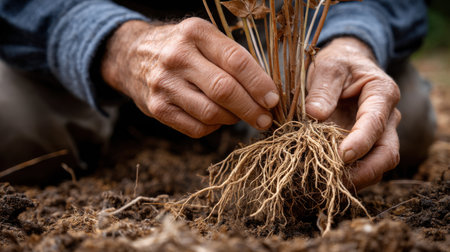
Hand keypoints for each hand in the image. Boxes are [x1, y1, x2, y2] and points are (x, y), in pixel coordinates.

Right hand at [101, 18, 278, 137]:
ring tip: (241, 117)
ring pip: (211, 113)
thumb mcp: (204, 39)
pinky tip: (217, 119)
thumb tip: (265, 92)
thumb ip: (232, 59)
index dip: (259, 83)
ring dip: (233, 119)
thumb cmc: (181, 48)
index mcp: (196, 33)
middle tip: (265, 120)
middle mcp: (177, 57)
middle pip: (224, 90)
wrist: (133, 56)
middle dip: (251, 109)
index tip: (273, 100)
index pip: (236, 60)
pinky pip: (196, 128)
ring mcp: (164, 84)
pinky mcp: (157, 108)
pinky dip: (214, 127)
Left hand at [306, 37, 400, 189]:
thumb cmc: (338, 63)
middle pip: (387, 153)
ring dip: (356, 178)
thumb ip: (323, 89)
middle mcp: (387, 117)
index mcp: (382, 93)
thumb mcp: (328, 67)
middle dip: (365, 171)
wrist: (345, 64)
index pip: (376, 122)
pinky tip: (327, 179)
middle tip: (337, 180)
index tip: (342, 156)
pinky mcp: (365, 145)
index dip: (360, 141)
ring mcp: (378, 134)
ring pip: (377, 165)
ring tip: (328, 183)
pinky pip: (362, 165)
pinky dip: (348, 175)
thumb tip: (315, 115)